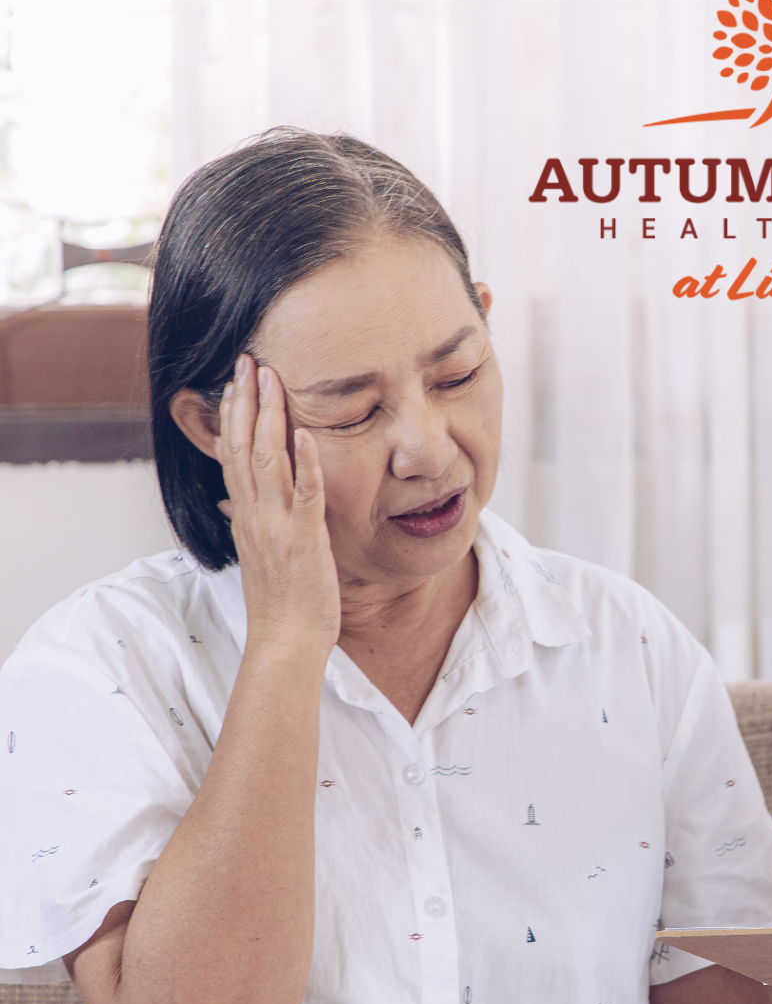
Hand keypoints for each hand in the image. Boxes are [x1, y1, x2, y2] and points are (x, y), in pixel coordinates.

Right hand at [217, 355, 338, 651]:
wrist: (287, 641)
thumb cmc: (282, 602)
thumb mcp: (261, 553)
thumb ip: (251, 522)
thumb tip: (234, 502)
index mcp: (245, 516)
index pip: (232, 455)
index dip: (233, 415)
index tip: (236, 382)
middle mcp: (254, 515)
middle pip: (242, 447)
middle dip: (245, 401)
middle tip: (247, 361)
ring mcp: (277, 526)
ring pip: (266, 461)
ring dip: (269, 418)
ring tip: (271, 379)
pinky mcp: (304, 540)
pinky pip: (305, 496)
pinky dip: (305, 464)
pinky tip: (308, 434)